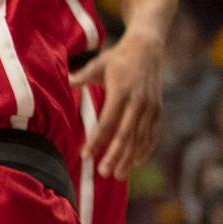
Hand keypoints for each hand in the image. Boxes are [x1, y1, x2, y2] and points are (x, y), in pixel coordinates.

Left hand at [74, 28, 163, 179]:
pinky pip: (152, 134)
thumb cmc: (117, 58)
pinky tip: (135, 163)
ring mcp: (151, 107)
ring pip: (140, 138)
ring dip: (129, 157)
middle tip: (103, 172)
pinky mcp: (158, 110)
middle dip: (115, 155)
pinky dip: (145, 149)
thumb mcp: (98, 64)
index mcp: (122, 92)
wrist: (148, 48)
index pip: (107, 122)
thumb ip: (82, 76)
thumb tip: (66, 81)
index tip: (85, 155)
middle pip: (125, 134)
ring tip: (118, 174)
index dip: (97, 140)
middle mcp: (139, 102)